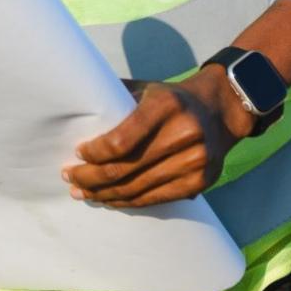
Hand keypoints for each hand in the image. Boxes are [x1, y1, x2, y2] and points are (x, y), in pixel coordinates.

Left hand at [62, 68, 250, 207]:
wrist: (220, 110)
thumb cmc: (170, 98)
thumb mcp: (145, 89)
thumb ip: (114, 97)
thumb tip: (73, 107)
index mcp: (166, 106)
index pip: (121, 141)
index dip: (95, 152)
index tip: (78, 153)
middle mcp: (184, 134)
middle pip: (126, 168)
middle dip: (91, 177)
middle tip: (69, 178)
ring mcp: (195, 162)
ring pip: (138, 188)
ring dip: (104, 194)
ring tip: (82, 193)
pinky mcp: (200, 182)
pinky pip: (156, 198)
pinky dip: (128, 202)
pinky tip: (109, 200)